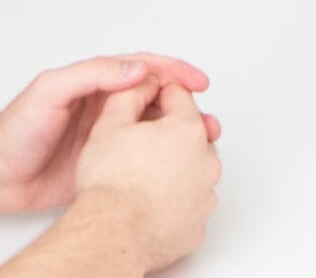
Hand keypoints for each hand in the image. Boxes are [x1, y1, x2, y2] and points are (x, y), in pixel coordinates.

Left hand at [0, 56, 219, 215]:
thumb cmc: (15, 128)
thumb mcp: (51, 90)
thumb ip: (92, 75)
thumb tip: (135, 69)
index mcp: (95, 83)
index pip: (144, 69)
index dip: (174, 72)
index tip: (198, 82)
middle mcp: (104, 107)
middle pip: (155, 98)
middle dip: (186, 105)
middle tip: (208, 119)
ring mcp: (106, 136)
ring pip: (153, 128)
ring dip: (178, 132)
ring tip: (201, 143)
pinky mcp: (104, 164)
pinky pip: (140, 157)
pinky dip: (162, 158)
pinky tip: (174, 166)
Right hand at [67, 79, 222, 270]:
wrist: (112, 234)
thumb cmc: (110, 182)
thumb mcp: (110, 123)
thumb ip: (130, 93)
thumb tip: (143, 81)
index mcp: (187, 129)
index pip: (178, 95)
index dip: (156, 93)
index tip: (142, 101)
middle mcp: (206, 161)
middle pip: (190, 133)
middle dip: (168, 131)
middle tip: (138, 141)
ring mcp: (205, 196)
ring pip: (192, 169)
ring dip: (174, 165)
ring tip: (142, 173)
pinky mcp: (198, 225)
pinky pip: (189, 203)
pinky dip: (174, 198)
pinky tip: (150, 200)